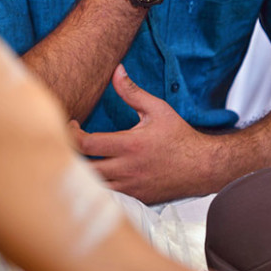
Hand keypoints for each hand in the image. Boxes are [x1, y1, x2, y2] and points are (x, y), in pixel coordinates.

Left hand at [69, 65, 215, 203]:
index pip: (86, 144)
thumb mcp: (157, 109)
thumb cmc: (178, 136)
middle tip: (69, 145)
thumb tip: (117, 70)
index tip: (73, 125)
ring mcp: (130, 188)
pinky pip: (107, 199)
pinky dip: (96, 189)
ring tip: (78, 161)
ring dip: (81, 175)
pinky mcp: (134, 200)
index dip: (71, 134)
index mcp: (129, 145)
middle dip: (70, 156)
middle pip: (82, 169)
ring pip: (91, 188)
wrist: (201, 166)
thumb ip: (132, 91)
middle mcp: (126, 169)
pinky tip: (95, 178)